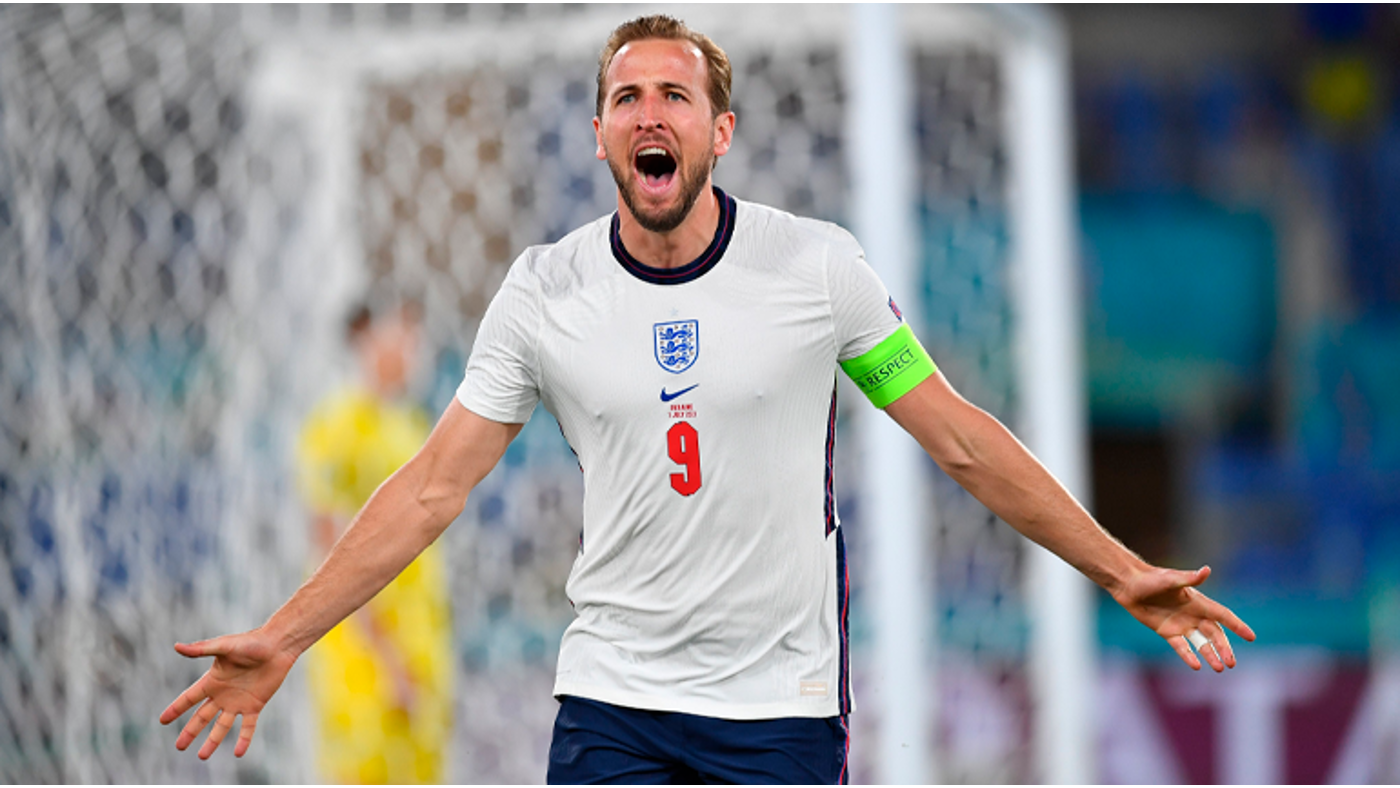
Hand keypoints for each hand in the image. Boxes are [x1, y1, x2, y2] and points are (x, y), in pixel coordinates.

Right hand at [159, 630, 297, 757]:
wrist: (277, 646)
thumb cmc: (251, 642)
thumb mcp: (224, 646)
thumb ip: (201, 649)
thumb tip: (177, 646)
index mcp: (212, 680)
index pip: (189, 698)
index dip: (176, 708)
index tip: (162, 720)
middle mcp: (223, 694)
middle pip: (202, 717)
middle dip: (190, 731)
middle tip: (179, 746)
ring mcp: (238, 701)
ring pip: (222, 726)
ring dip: (212, 741)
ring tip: (202, 756)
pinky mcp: (255, 705)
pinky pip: (248, 726)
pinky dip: (243, 739)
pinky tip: (238, 753)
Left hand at [1112, 565, 1256, 671]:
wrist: (1129, 585)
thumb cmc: (1151, 578)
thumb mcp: (1170, 579)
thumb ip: (1189, 578)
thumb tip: (1206, 570)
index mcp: (1198, 602)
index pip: (1223, 615)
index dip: (1237, 626)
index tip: (1251, 637)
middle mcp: (1192, 614)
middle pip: (1214, 634)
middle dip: (1224, 648)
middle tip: (1232, 663)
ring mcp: (1180, 624)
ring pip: (1200, 643)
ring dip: (1210, 655)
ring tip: (1220, 668)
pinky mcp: (1167, 632)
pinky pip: (1181, 647)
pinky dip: (1188, 656)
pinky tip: (1196, 666)